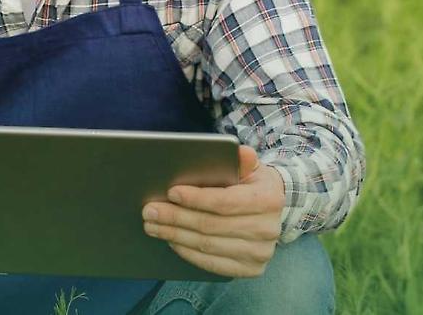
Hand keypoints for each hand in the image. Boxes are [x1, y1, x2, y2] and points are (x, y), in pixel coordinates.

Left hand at [141, 145, 284, 277]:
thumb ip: (242, 160)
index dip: (195, 199)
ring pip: (207, 245)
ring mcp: (260, 253)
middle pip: (211, 225)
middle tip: (150, 211)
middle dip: (175, 217)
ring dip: (175, 235)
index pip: (224, 202)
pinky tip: (172, 240)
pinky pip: (212, 264)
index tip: (171, 193)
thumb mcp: (249, 168)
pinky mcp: (250, 269)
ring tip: (153, 225)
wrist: (272, 212)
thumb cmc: (251, 185)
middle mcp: (267, 229)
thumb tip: (240, 152)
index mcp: (268, 199)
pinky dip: (188, 252)